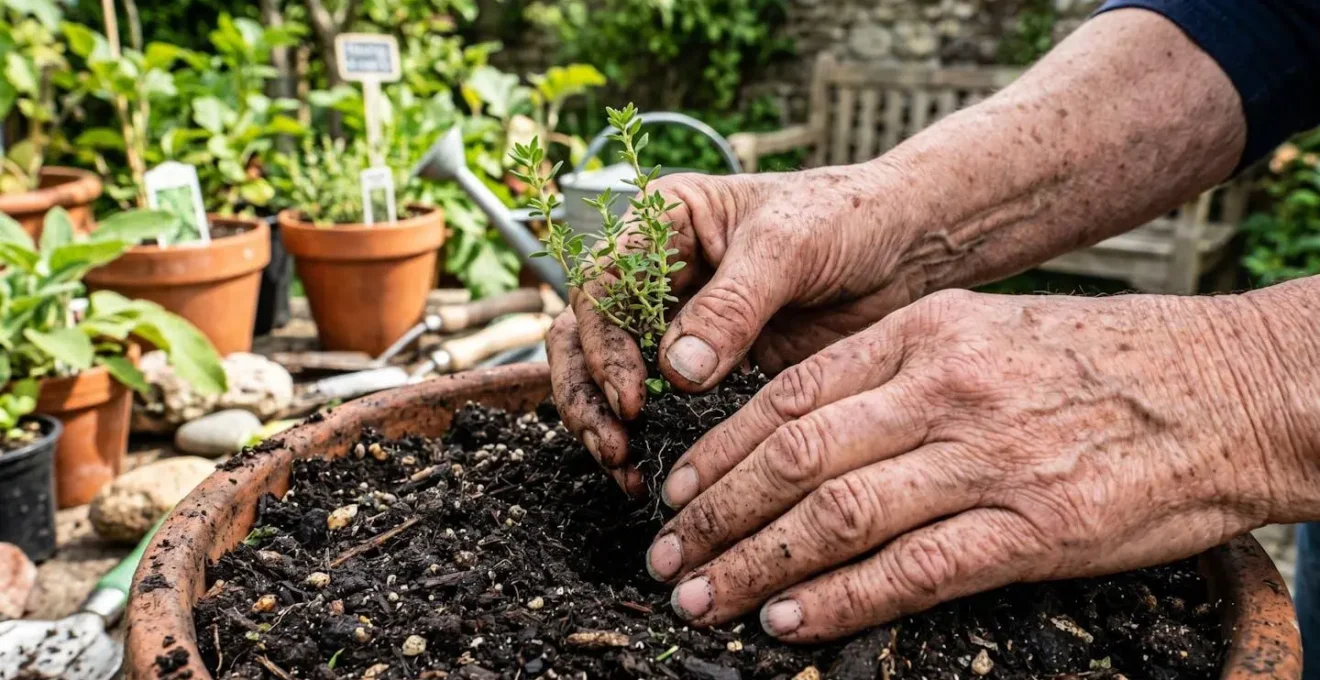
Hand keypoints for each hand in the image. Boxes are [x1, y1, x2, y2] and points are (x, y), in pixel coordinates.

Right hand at [547, 167, 922, 489]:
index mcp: (663, 226)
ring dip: (605, 424)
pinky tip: (653, 476)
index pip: (600, 286)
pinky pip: (662, 410)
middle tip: (615, 446)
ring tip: (626, 470)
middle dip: (588, 393)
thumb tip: (677, 370)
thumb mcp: (789, 246)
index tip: (633, 395)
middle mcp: (659, 277)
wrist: (911, 249)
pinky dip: (649, 442)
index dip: (604, 344)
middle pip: (585, 337)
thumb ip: (733, 303)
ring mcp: (680, 327)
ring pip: (607, 379)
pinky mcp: (712, 373)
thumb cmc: (850, 218)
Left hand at [644, 287, 1318, 640]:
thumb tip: (805, 425)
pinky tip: (789, 621)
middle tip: (666, 554)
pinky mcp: (1035, 527)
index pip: (788, 394)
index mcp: (924, 332)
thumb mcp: (988, 329)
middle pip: (795, 456)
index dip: (718, 449)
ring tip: (701, 596)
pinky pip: (913, 569)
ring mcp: (988, 458)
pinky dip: (840, 599)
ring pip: (837, 515)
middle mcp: (943, 388)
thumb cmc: (1102, 360)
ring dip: (756, 565)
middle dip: (717, 514)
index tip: (675, 491)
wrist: (1226, 387)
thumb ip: (897, 368)